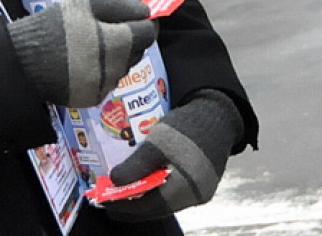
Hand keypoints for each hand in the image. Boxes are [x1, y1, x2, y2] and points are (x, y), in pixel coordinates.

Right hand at [7, 0, 155, 107]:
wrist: (23, 61)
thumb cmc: (56, 26)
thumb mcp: (87, 4)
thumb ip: (122, 6)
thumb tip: (147, 12)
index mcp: (117, 43)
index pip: (148, 34)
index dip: (145, 23)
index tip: (137, 18)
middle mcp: (116, 68)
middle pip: (137, 51)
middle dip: (129, 40)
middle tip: (106, 30)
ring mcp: (105, 86)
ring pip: (123, 67)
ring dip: (116, 56)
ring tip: (90, 46)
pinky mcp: (93, 99)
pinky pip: (108, 82)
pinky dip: (102, 72)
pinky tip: (82, 62)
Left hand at [101, 89, 242, 219]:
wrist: (217, 112)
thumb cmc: (188, 125)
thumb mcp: (158, 142)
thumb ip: (136, 164)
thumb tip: (114, 182)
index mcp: (185, 187)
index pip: (148, 206)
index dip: (124, 206)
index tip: (104, 203)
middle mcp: (195, 196)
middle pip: (157, 208)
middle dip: (132, 206)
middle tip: (109, 202)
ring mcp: (201, 192)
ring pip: (167, 203)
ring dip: (145, 199)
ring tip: (124, 193)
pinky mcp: (203, 184)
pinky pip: (176, 195)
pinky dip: (159, 192)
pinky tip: (146, 184)